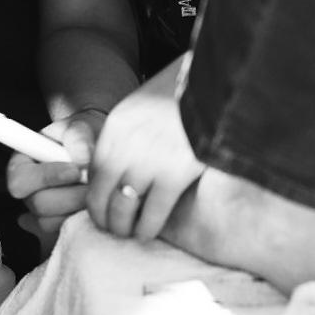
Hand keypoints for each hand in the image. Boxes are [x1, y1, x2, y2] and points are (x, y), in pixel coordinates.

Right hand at [5, 108, 104, 234]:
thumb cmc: (87, 135)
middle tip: (92, 182)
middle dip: (70, 195)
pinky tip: (93, 201)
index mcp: (24, 163)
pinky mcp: (60, 224)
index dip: (46, 177)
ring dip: (79, 206)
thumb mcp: (82, 125)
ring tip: (95, 188)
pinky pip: (66, 230)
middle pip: (38, 204)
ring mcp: (44, 210)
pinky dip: (83, 218)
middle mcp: (30, 189)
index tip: (74, 170)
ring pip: (52, 221)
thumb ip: (78, 137)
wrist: (102, 149)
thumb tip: (80, 160)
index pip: (19, 179)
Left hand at [86, 55, 205, 241]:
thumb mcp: (147, 104)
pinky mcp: (176, 173)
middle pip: (102, 193)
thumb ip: (132, 131)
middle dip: (104, 217)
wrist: (219, 80)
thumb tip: (124, 161)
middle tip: (112, 229)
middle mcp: (127, 145)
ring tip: (130, 234)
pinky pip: (153, 212)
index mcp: (117, 126)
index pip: (94, 170)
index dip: (95, 194)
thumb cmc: (186, 91)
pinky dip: (148, 227)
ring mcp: (150, 160)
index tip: (101, 207)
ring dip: (123, 227)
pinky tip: (148, 234)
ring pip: (124, 207)